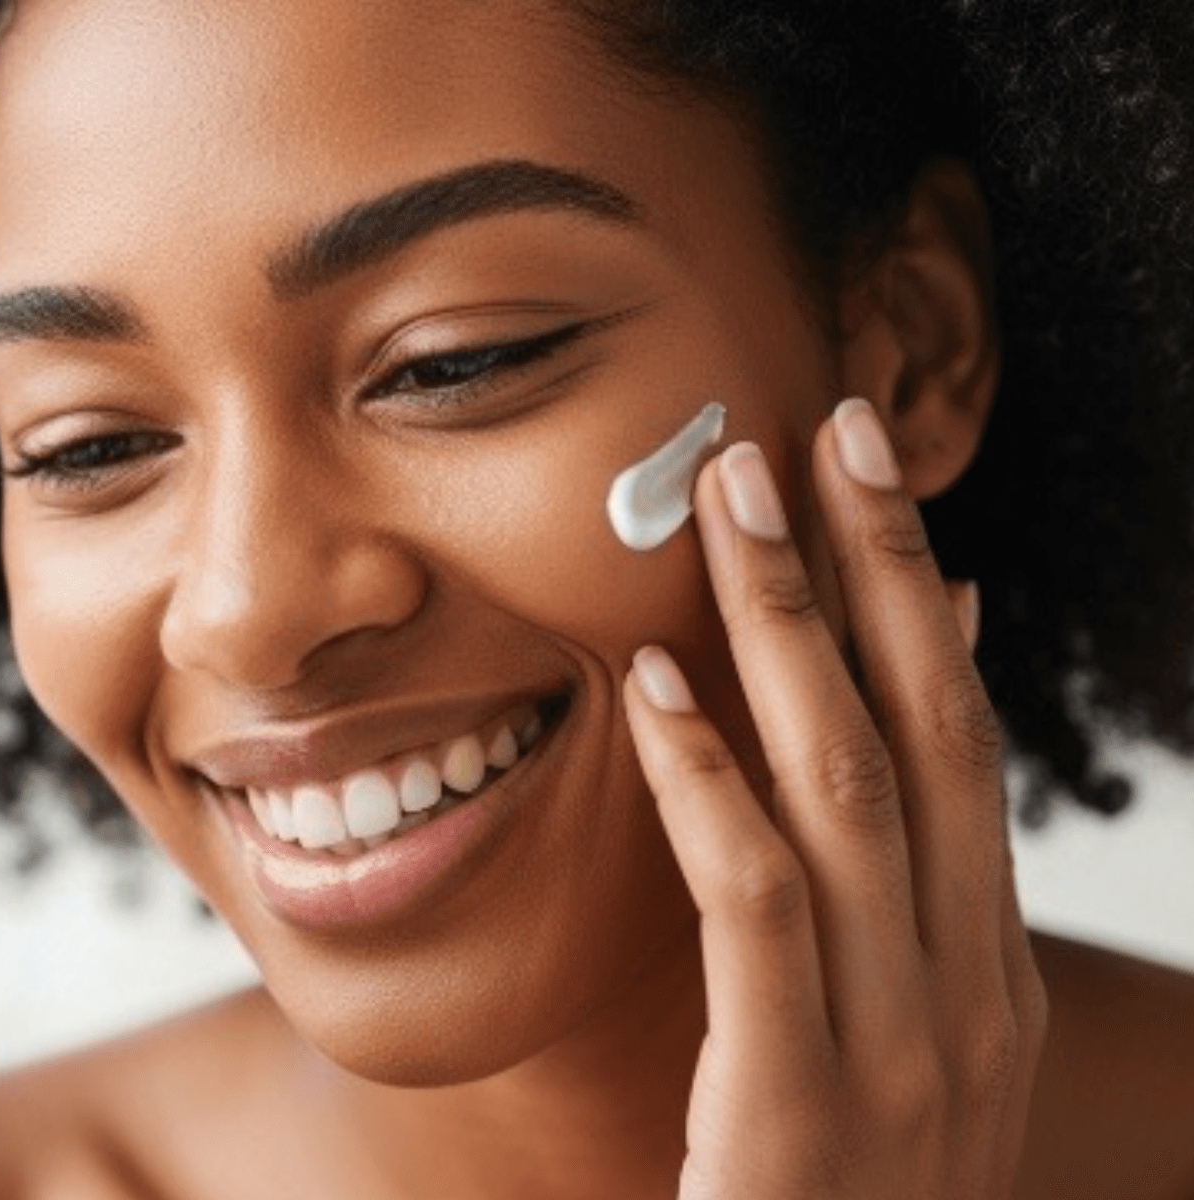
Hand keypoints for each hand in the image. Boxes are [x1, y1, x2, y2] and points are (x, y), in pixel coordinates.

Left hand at [621, 398, 1046, 1198]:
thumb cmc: (824, 1196)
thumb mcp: (881, 1044)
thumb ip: (885, 904)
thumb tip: (873, 744)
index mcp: (981, 974)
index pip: (961, 746)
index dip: (920, 598)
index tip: (866, 473)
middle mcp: (963, 996)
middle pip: (929, 732)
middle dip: (875, 567)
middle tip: (815, 425)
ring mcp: (897, 1053)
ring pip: (848, 788)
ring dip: (790, 628)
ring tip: (728, 497)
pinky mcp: (793, 1104)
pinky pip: (756, 904)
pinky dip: (711, 780)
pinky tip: (657, 682)